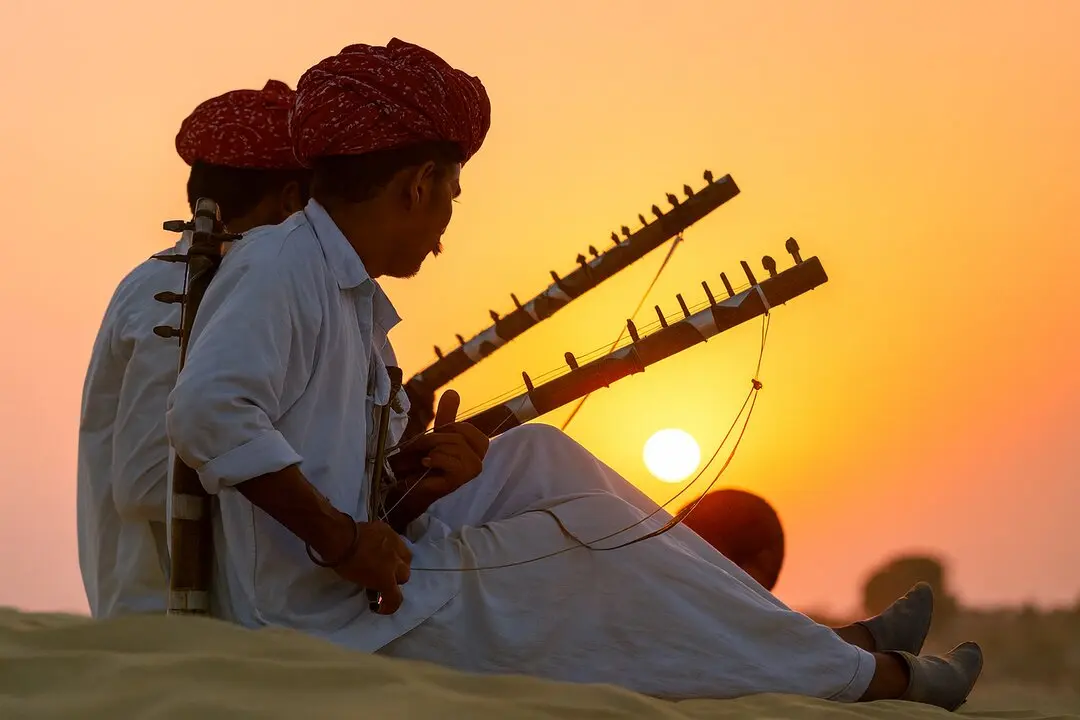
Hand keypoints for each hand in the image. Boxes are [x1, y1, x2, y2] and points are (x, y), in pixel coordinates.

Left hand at [331, 519, 411, 614]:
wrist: (340, 537)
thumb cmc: (344, 563)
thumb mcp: (358, 580)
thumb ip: (372, 583)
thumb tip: (374, 583)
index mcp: (386, 580)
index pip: (396, 599)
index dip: (389, 606)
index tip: (379, 606)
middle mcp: (396, 563)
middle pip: (405, 576)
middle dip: (396, 579)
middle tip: (384, 578)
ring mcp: (395, 544)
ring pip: (406, 557)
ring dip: (399, 562)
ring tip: (388, 560)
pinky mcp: (390, 530)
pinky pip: (395, 540)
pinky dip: (390, 545)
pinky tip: (381, 544)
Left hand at [386, 390, 488, 521]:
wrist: (413, 485)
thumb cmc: (428, 461)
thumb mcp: (439, 434)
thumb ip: (448, 414)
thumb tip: (452, 391)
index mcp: (478, 448)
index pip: (469, 430)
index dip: (452, 429)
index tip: (439, 437)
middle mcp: (479, 460)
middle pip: (459, 437)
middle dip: (437, 438)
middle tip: (423, 447)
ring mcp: (471, 471)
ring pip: (453, 447)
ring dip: (432, 449)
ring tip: (423, 458)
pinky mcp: (460, 479)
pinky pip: (449, 459)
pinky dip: (434, 459)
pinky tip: (426, 464)